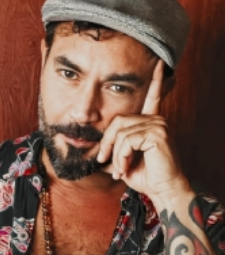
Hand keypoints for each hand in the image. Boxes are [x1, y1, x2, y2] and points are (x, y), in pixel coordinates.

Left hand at [97, 60, 192, 210]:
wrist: (162, 190)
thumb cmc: (145, 177)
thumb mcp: (122, 162)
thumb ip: (111, 152)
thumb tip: (93, 152)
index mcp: (150, 122)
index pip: (152, 97)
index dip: (156, 81)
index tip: (159, 64)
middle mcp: (155, 119)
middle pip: (118, 121)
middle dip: (106, 143)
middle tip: (103, 161)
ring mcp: (157, 125)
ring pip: (120, 133)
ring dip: (115, 155)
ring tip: (119, 171)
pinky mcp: (157, 134)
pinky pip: (127, 141)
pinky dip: (121, 157)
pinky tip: (125, 169)